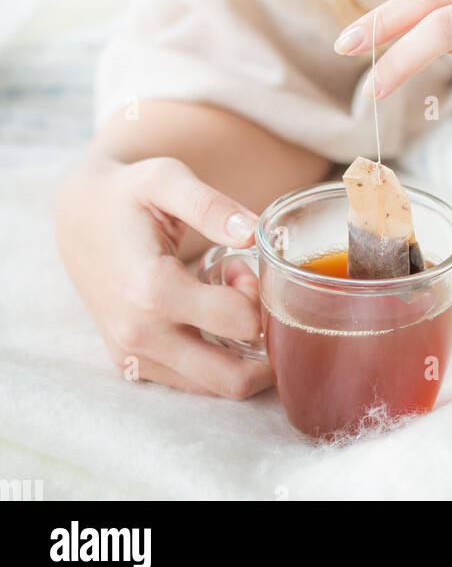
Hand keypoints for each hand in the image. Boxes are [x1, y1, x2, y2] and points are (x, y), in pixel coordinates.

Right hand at [54, 152, 273, 396]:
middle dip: (260, 341)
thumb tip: (253, 232)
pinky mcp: (131, 366)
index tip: (241, 265)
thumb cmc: (128, 194)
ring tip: (222, 302)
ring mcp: (133, 356)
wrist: (78, 218)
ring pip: (216, 387)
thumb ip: (211, 205)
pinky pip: (191, 383)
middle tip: (247, 298)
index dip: (256, 293)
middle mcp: (140, 334)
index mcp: (152, 289)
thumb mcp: (166, 179)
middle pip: (233, 379)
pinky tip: (202, 316)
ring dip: (237, 350)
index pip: (240, 322)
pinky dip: (212, 357)